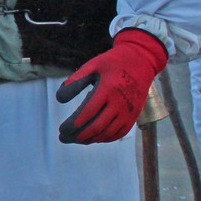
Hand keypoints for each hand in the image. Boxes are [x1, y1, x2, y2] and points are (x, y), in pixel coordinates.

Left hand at [57, 28, 167, 144]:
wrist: (141, 61)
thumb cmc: (112, 63)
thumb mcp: (92, 65)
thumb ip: (75, 81)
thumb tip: (59, 98)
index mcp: (108, 89)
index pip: (88, 112)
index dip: (73, 124)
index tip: (61, 129)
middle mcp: (120, 103)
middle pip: (97, 126)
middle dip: (78, 135)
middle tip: (63, 137)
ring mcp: (129, 111)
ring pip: (108, 133)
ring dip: (90, 139)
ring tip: (75, 139)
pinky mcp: (134, 116)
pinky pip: (119, 133)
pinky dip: (105, 138)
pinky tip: (93, 138)